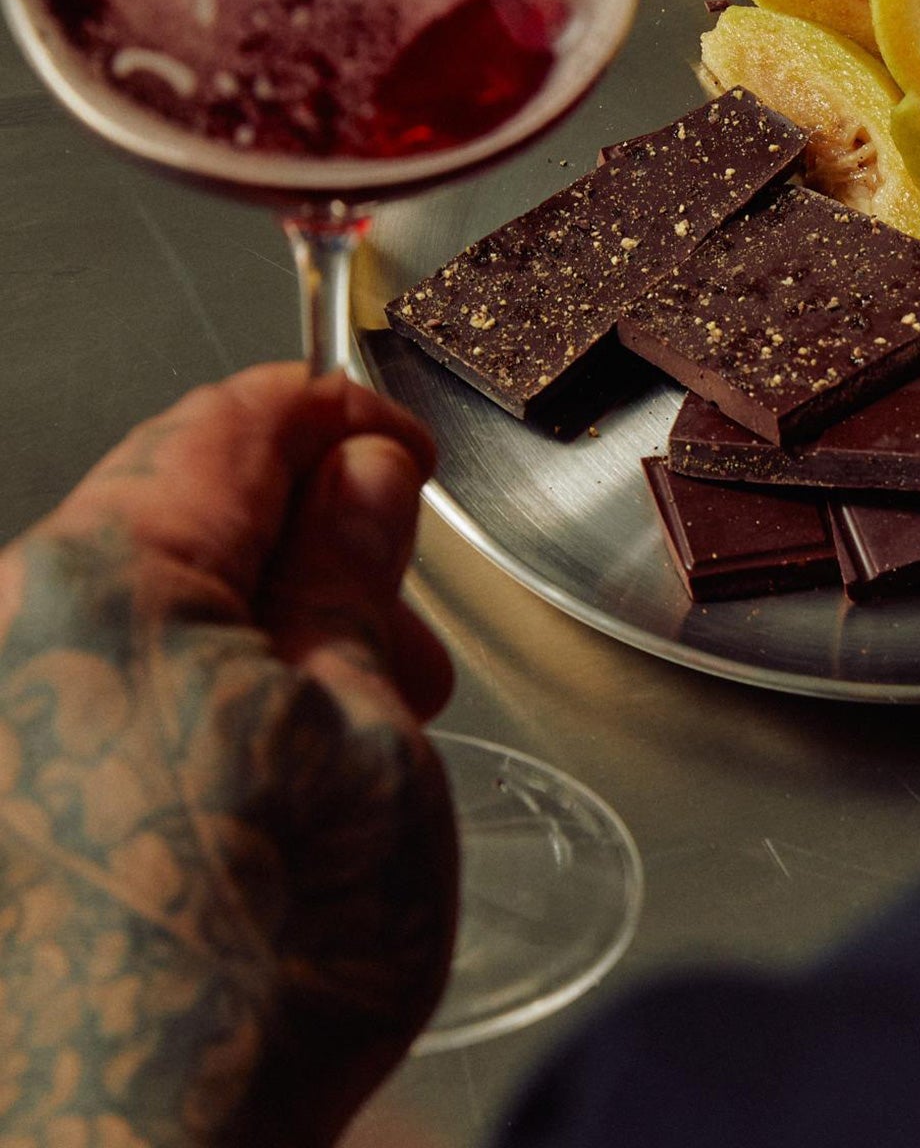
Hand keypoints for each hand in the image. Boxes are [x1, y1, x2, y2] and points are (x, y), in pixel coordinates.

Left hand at [0, 366, 455, 1147]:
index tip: (409, 462)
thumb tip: (363, 477)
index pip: (237, 418)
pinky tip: (259, 785)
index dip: (347, 421)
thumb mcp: (364, 733)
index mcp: (104, 582)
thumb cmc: (254, 972)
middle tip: (408, 641)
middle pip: (181, 505)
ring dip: (257, 629)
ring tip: (348, 736)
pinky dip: (190, 698)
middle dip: (311, 547)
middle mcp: (6, 628)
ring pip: (140, 603)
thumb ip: (352, 573)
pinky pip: (91, 686)